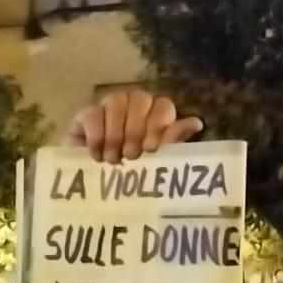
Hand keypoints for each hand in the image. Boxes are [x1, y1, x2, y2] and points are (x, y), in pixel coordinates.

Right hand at [67, 88, 204, 163]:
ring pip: (116, 102)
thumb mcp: (155, 161)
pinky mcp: (86, 115)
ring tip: (113, 158)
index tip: (151, 149)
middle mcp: (133, 105)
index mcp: (155, 114)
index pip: (163, 105)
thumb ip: (172, 142)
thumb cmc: (131, 172)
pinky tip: (97, 155)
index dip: (158, 124)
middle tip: (131, 155)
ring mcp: (109, 106)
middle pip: (139, 99)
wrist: (94, 184)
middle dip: (136, 129)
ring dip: (116, 133)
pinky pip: (93, 113)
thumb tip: (196, 123)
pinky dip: (96, 135)